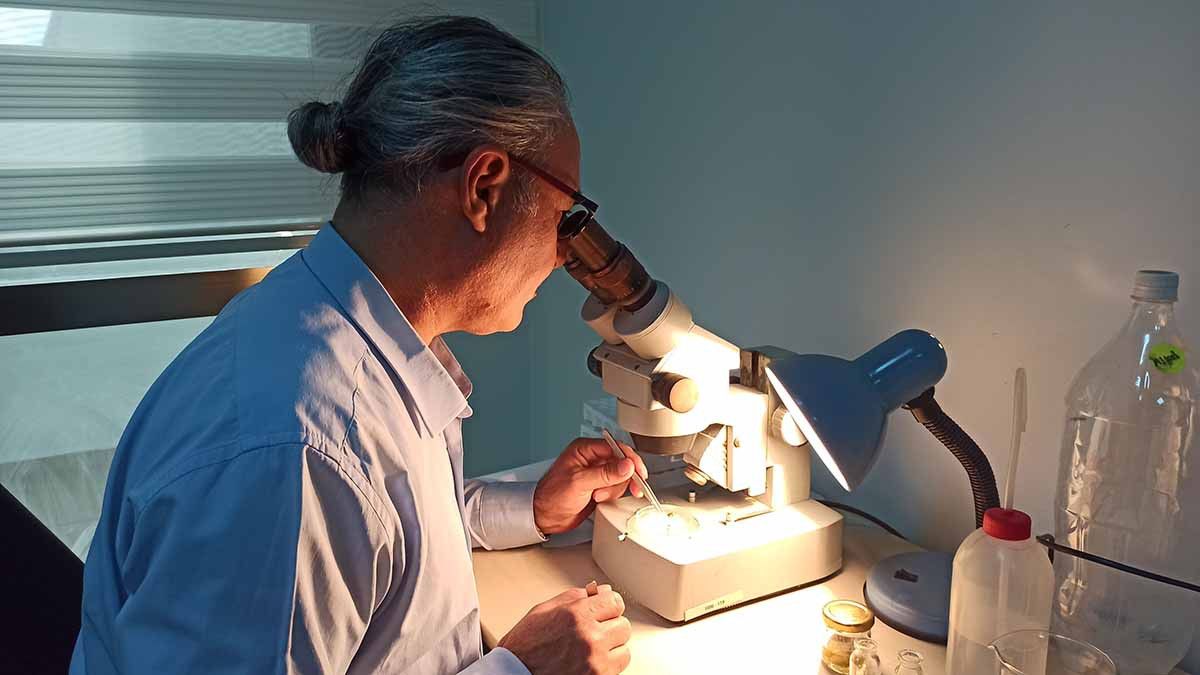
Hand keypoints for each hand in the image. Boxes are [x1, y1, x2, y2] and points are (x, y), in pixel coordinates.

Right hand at [498, 585, 631, 674]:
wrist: (514, 673)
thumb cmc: (524, 647)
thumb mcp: (543, 610)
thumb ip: (574, 597)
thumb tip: (598, 591)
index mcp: (576, 615)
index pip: (615, 601)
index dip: (609, 604)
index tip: (606, 608)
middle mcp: (589, 637)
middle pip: (623, 624)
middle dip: (610, 625)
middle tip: (594, 630)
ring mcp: (595, 661)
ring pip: (624, 648)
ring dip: (611, 647)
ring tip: (591, 649)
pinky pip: (618, 667)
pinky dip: (608, 664)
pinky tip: (590, 661)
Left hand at [533, 437, 648, 533]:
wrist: (544, 516)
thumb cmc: (552, 496)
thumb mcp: (580, 482)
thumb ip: (605, 474)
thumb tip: (626, 466)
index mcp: (584, 449)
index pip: (615, 447)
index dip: (629, 459)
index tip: (638, 472)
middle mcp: (591, 459)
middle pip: (622, 462)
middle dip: (623, 478)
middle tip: (630, 488)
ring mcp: (596, 473)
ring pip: (621, 476)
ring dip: (614, 489)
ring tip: (598, 496)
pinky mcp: (599, 486)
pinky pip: (616, 487)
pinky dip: (614, 494)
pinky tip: (602, 499)